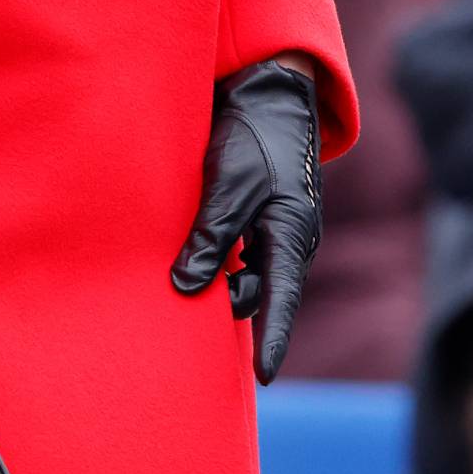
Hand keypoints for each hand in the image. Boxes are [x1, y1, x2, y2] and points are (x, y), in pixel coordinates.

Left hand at [171, 62, 321, 385]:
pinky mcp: (261, 223)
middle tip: (186, 310)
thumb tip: (187, 285)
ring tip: (183, 272)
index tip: (267, 376)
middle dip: (228, 304)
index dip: (274, 339)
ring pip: (246, 277)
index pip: (282, 297)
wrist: (267, 96)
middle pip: (257, 294)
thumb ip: (210, 234)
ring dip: (219, 280)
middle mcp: (289, 239)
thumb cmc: (251, 136)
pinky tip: (193, 259)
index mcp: (290, 231)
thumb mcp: (227, 182)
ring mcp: (277, 232)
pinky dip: (220, 264)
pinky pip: (242, 259)